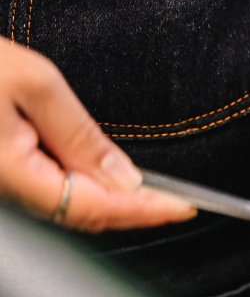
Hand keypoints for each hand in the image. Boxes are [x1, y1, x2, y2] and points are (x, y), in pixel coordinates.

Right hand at [0, 39, 195, 231]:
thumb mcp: (33, 83)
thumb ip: (80, 134)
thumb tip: (123, 176)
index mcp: (8, 172)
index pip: (91, 207)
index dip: (144, 211)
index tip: (184, 207)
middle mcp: (1, 189)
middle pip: (79, 213)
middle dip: (133, 211)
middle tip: (179, 202)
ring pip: (62, 206)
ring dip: (109, 201)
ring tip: (153, 194)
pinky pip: (44, 190)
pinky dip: (80, 187)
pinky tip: (101, 177)